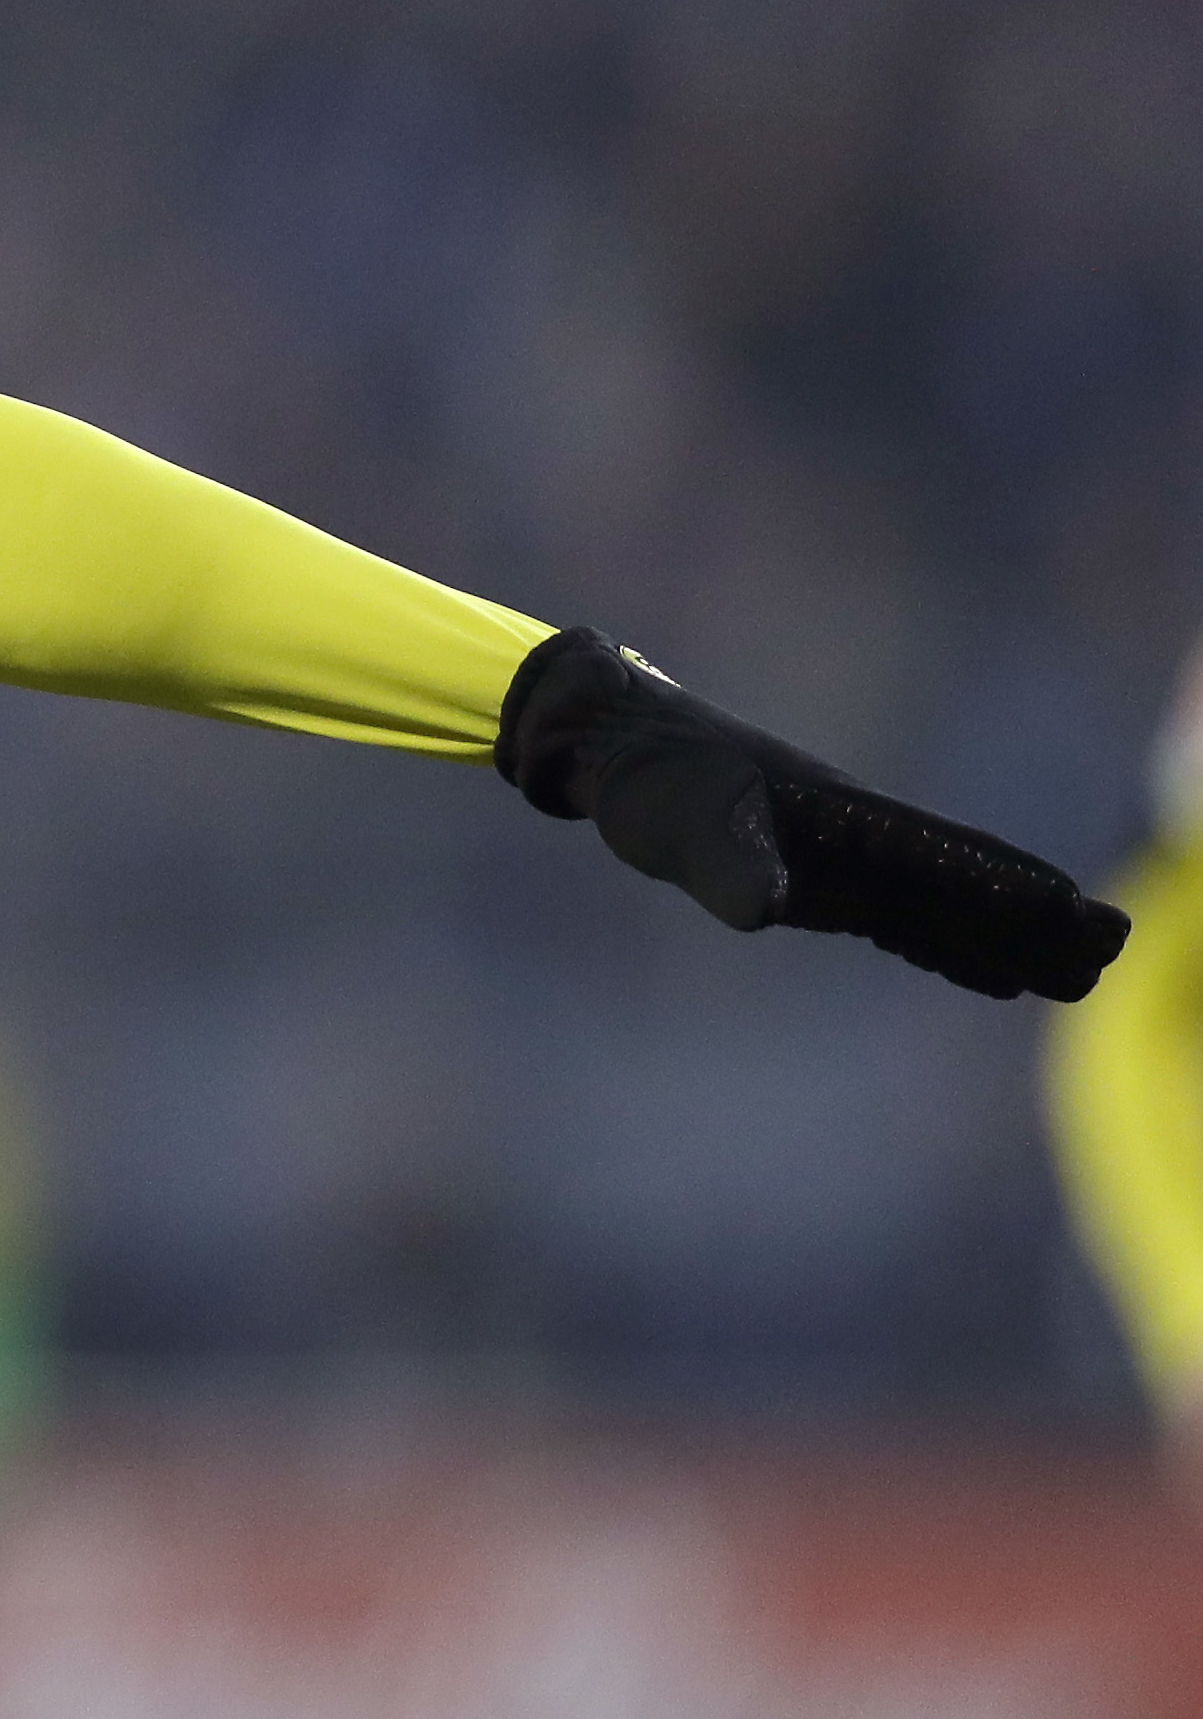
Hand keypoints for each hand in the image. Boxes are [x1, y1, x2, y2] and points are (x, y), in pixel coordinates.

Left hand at [499, 626, 1129, 1000]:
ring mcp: (839, 857)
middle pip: (961, 884)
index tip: (1076, 912)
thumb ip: (725, 861)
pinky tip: (985, 972)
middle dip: (1032, 919)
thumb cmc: (645, 778)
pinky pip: (899, 920)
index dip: (1007, 888)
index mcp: (840, 817)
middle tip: (1110, 949)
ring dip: (1001, 940)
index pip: (943, 859)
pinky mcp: (812, 878)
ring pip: (938, 907)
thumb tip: (770, 907)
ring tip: (1071, 974)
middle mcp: (854, 836)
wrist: (608, 744)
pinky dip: (946, 946)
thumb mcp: (676, 823)